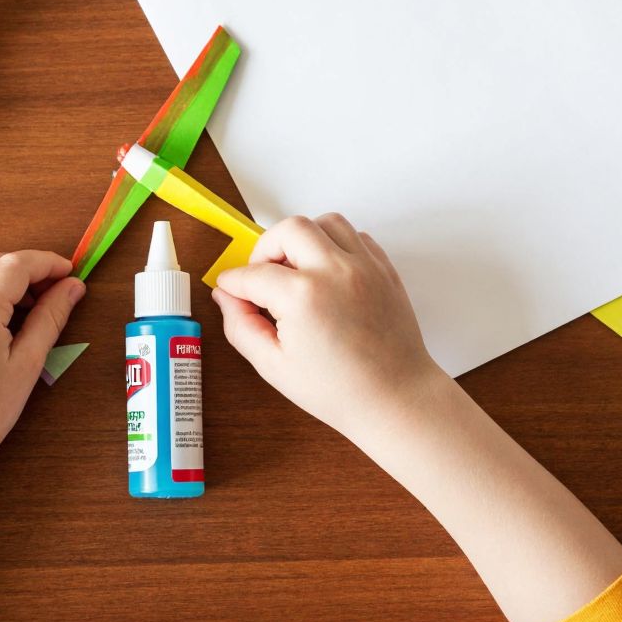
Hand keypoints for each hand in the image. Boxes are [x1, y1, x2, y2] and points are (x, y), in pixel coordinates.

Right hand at [212, 214, 445, 441]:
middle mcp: (335, 271)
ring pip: (327, 222)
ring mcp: (364, 267)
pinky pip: (358, 237)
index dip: (234, 282)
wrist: (395, 399)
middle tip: (262, 275)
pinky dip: (337, 245)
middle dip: (266, 248)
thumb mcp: (273, 365)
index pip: (253, 274)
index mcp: (302, 297)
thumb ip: (241, 326)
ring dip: (304, 238)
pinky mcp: (385, 271)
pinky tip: (327, 273)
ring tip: (296, 269)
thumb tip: (226, 296)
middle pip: (289, 229)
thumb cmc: (338, 390)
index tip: (231, 289)